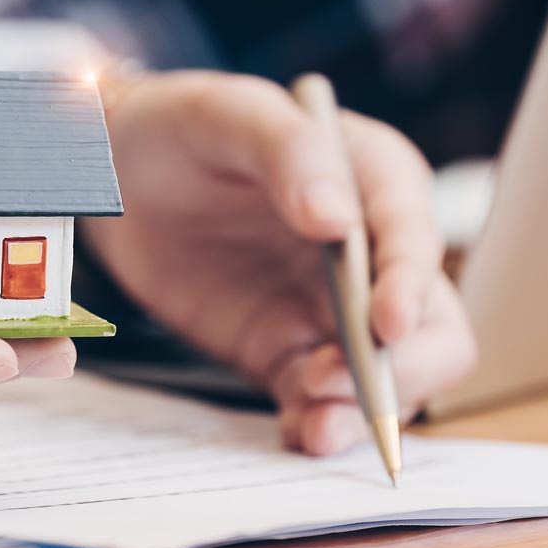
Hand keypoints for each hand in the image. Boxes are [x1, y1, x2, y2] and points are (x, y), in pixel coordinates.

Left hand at [85, 71, 475, 453]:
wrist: (116, 176)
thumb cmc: (181, 128)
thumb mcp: (229, 115)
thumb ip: (290, 153)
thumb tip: (339, 220)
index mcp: (374, 181)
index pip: (415, 237)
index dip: (410, 283)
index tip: (384, 323)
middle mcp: (370, 253)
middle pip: (430, 326)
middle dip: (402, 367)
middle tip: (341, 383)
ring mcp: (330, 310)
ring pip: (384, 377)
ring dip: (361, 409)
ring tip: (317, 427)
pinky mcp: (286, 350)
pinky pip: (320, 398)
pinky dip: (318, 422)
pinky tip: (298, 433)